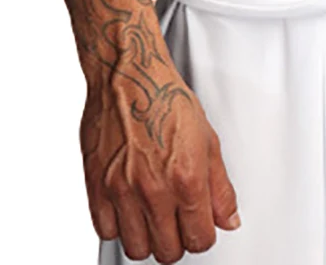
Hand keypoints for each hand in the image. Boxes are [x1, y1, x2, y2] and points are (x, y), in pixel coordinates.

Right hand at [81, 70, 239, 262]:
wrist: (129, 77)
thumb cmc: (166, 100)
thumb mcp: (208, 140)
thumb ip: (220, 187)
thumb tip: (228, 219)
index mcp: (186, 179)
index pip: (199, 240)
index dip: (203, 235)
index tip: (200, 225)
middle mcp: (153, 190)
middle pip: (167, 252)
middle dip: (177, 241)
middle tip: (178, 221)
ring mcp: (122, 190)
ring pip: (136, 248)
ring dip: (148, 238)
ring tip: (154, 216)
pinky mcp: (96, 186)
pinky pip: (106, 231)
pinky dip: (119, 226)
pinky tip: (130, 207)